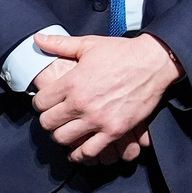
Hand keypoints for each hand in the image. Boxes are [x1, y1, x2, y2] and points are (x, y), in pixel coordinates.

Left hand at [33, 33, 180, 162]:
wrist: (153, 62)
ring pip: (63, 139)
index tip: (47, 102)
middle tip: (56, 117)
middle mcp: (81, 103)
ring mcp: (98, 119)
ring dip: (62, 136)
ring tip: (67, 131)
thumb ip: (60, 44)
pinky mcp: (114, 130)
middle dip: (49, 120)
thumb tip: (38, 38)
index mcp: (72, 81)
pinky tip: (79, 150)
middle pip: (48, 123)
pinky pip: (89, 151)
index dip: (41, 102)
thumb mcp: (89, 44)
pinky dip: (80, 154)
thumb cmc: (122, 52)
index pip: (40, 102)